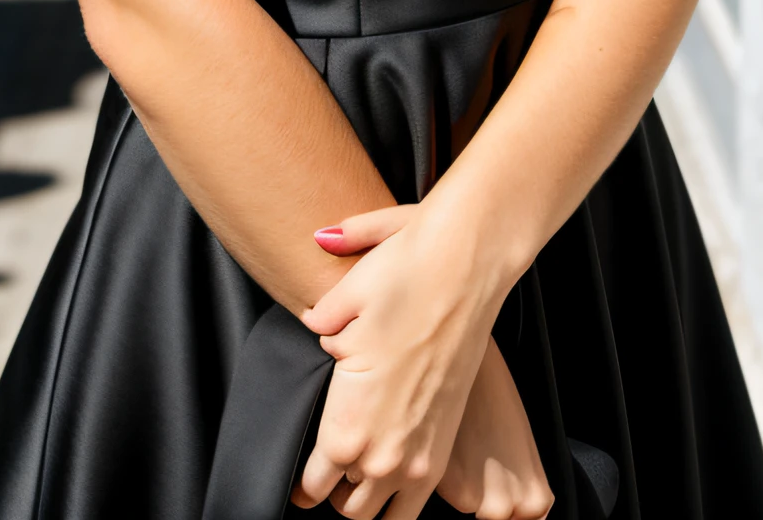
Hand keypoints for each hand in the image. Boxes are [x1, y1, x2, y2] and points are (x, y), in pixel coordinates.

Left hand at [291, 206, 550, 518]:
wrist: (466, 268)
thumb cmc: (400, 280)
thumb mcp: (340, 302)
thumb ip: (318, 323)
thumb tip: (312, 323)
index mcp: (349, 427)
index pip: (314, 484)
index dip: (301, 483)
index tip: (297, 479)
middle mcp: (385, 455)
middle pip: (347, 508)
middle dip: (332, 491)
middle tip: (325, 469)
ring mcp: (422, 458)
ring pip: (382, 515)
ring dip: (366, 498)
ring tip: (356, 473)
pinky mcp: (446, 447)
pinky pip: (416, 506)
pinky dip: (400, 501)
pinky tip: (392, 473)